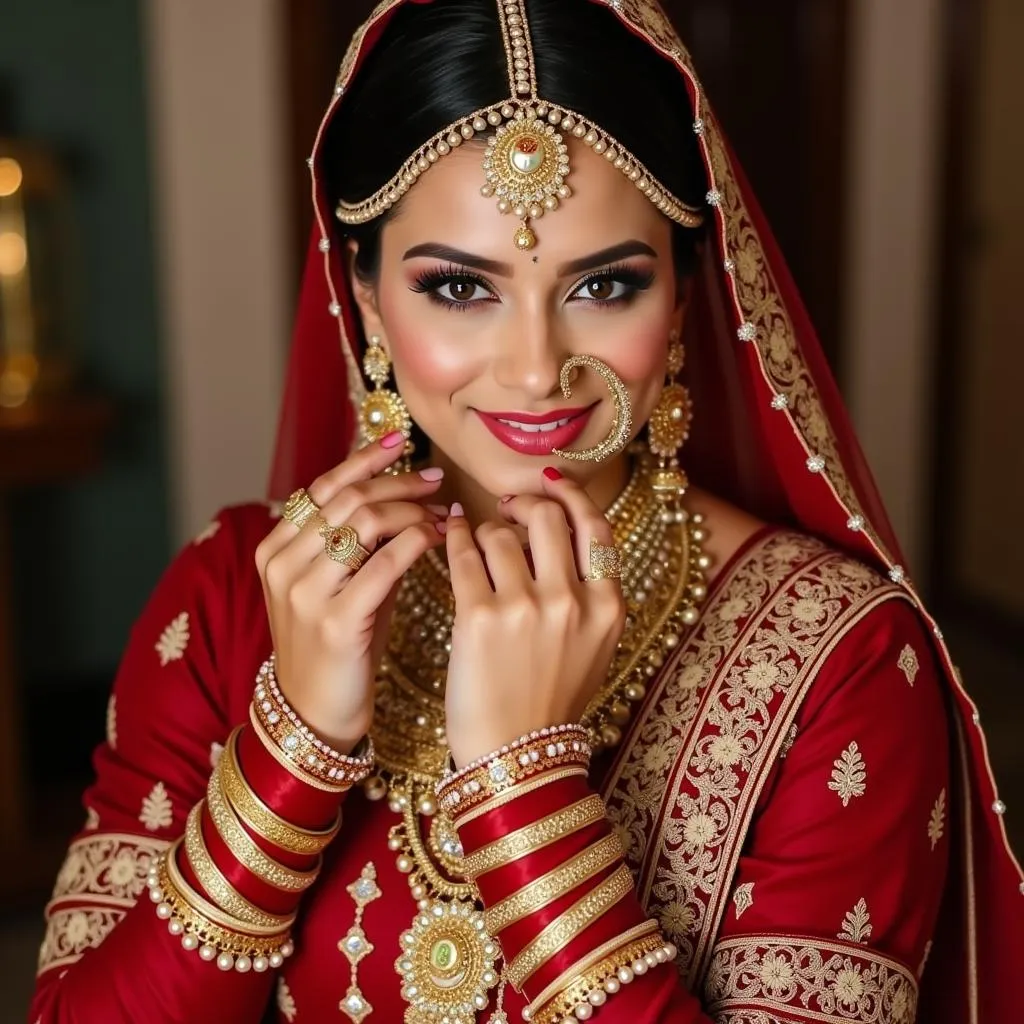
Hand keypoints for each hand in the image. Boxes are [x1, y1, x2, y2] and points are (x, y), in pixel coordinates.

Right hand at [255, 434, 445, 751]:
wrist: (315, 713)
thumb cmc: (338, 646)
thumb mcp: (341, 585)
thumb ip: (363, 543)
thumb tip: (410, 496)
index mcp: (277, 548)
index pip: (324, 486)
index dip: (365, 459)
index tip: (401, 442)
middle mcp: (283, 563)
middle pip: (349, 497)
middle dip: (399, 482)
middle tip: (436, 481)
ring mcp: (305, 591)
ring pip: (367, 520)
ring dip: (412, 510)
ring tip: (441, 515)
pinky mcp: (335, 620)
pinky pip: (384, 562)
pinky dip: (416, 542)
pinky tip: (436, 540)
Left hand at [442, 470, 625, 766]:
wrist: (516, 757)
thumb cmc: (550, 700)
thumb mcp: (593, 647)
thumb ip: (587, 593)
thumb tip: (557, 533)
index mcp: (608, 608)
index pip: (597, 527)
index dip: (572, 497)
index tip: (552, 485)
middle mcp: (572, 601)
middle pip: (548, 518)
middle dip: (524, 504)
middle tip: (506, 508)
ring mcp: (526, 608)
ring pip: (501, 533)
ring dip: (485, 531)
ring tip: (476, 545)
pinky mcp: (479, 617)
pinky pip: (464, 554)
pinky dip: (455, 538)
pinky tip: (451, 535)